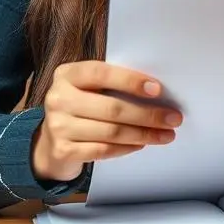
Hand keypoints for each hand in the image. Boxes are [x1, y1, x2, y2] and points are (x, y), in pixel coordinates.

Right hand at [31, 61, 182, 181]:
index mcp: (67, 75)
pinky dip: (127, 148)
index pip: (101, 73)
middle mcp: (58, 98)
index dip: (130, 81)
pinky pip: (104, 150)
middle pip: (112, 108)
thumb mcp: (87, 89)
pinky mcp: (64, 150)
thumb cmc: (79, 109)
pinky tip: (142, 144)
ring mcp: (58, 126)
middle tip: (173, 118)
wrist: (50, 143)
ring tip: (165, 134)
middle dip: (148, 114)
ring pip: (111, 132)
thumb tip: (155, 92)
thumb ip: (111, 85)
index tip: (157, 90)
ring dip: (144, 134)